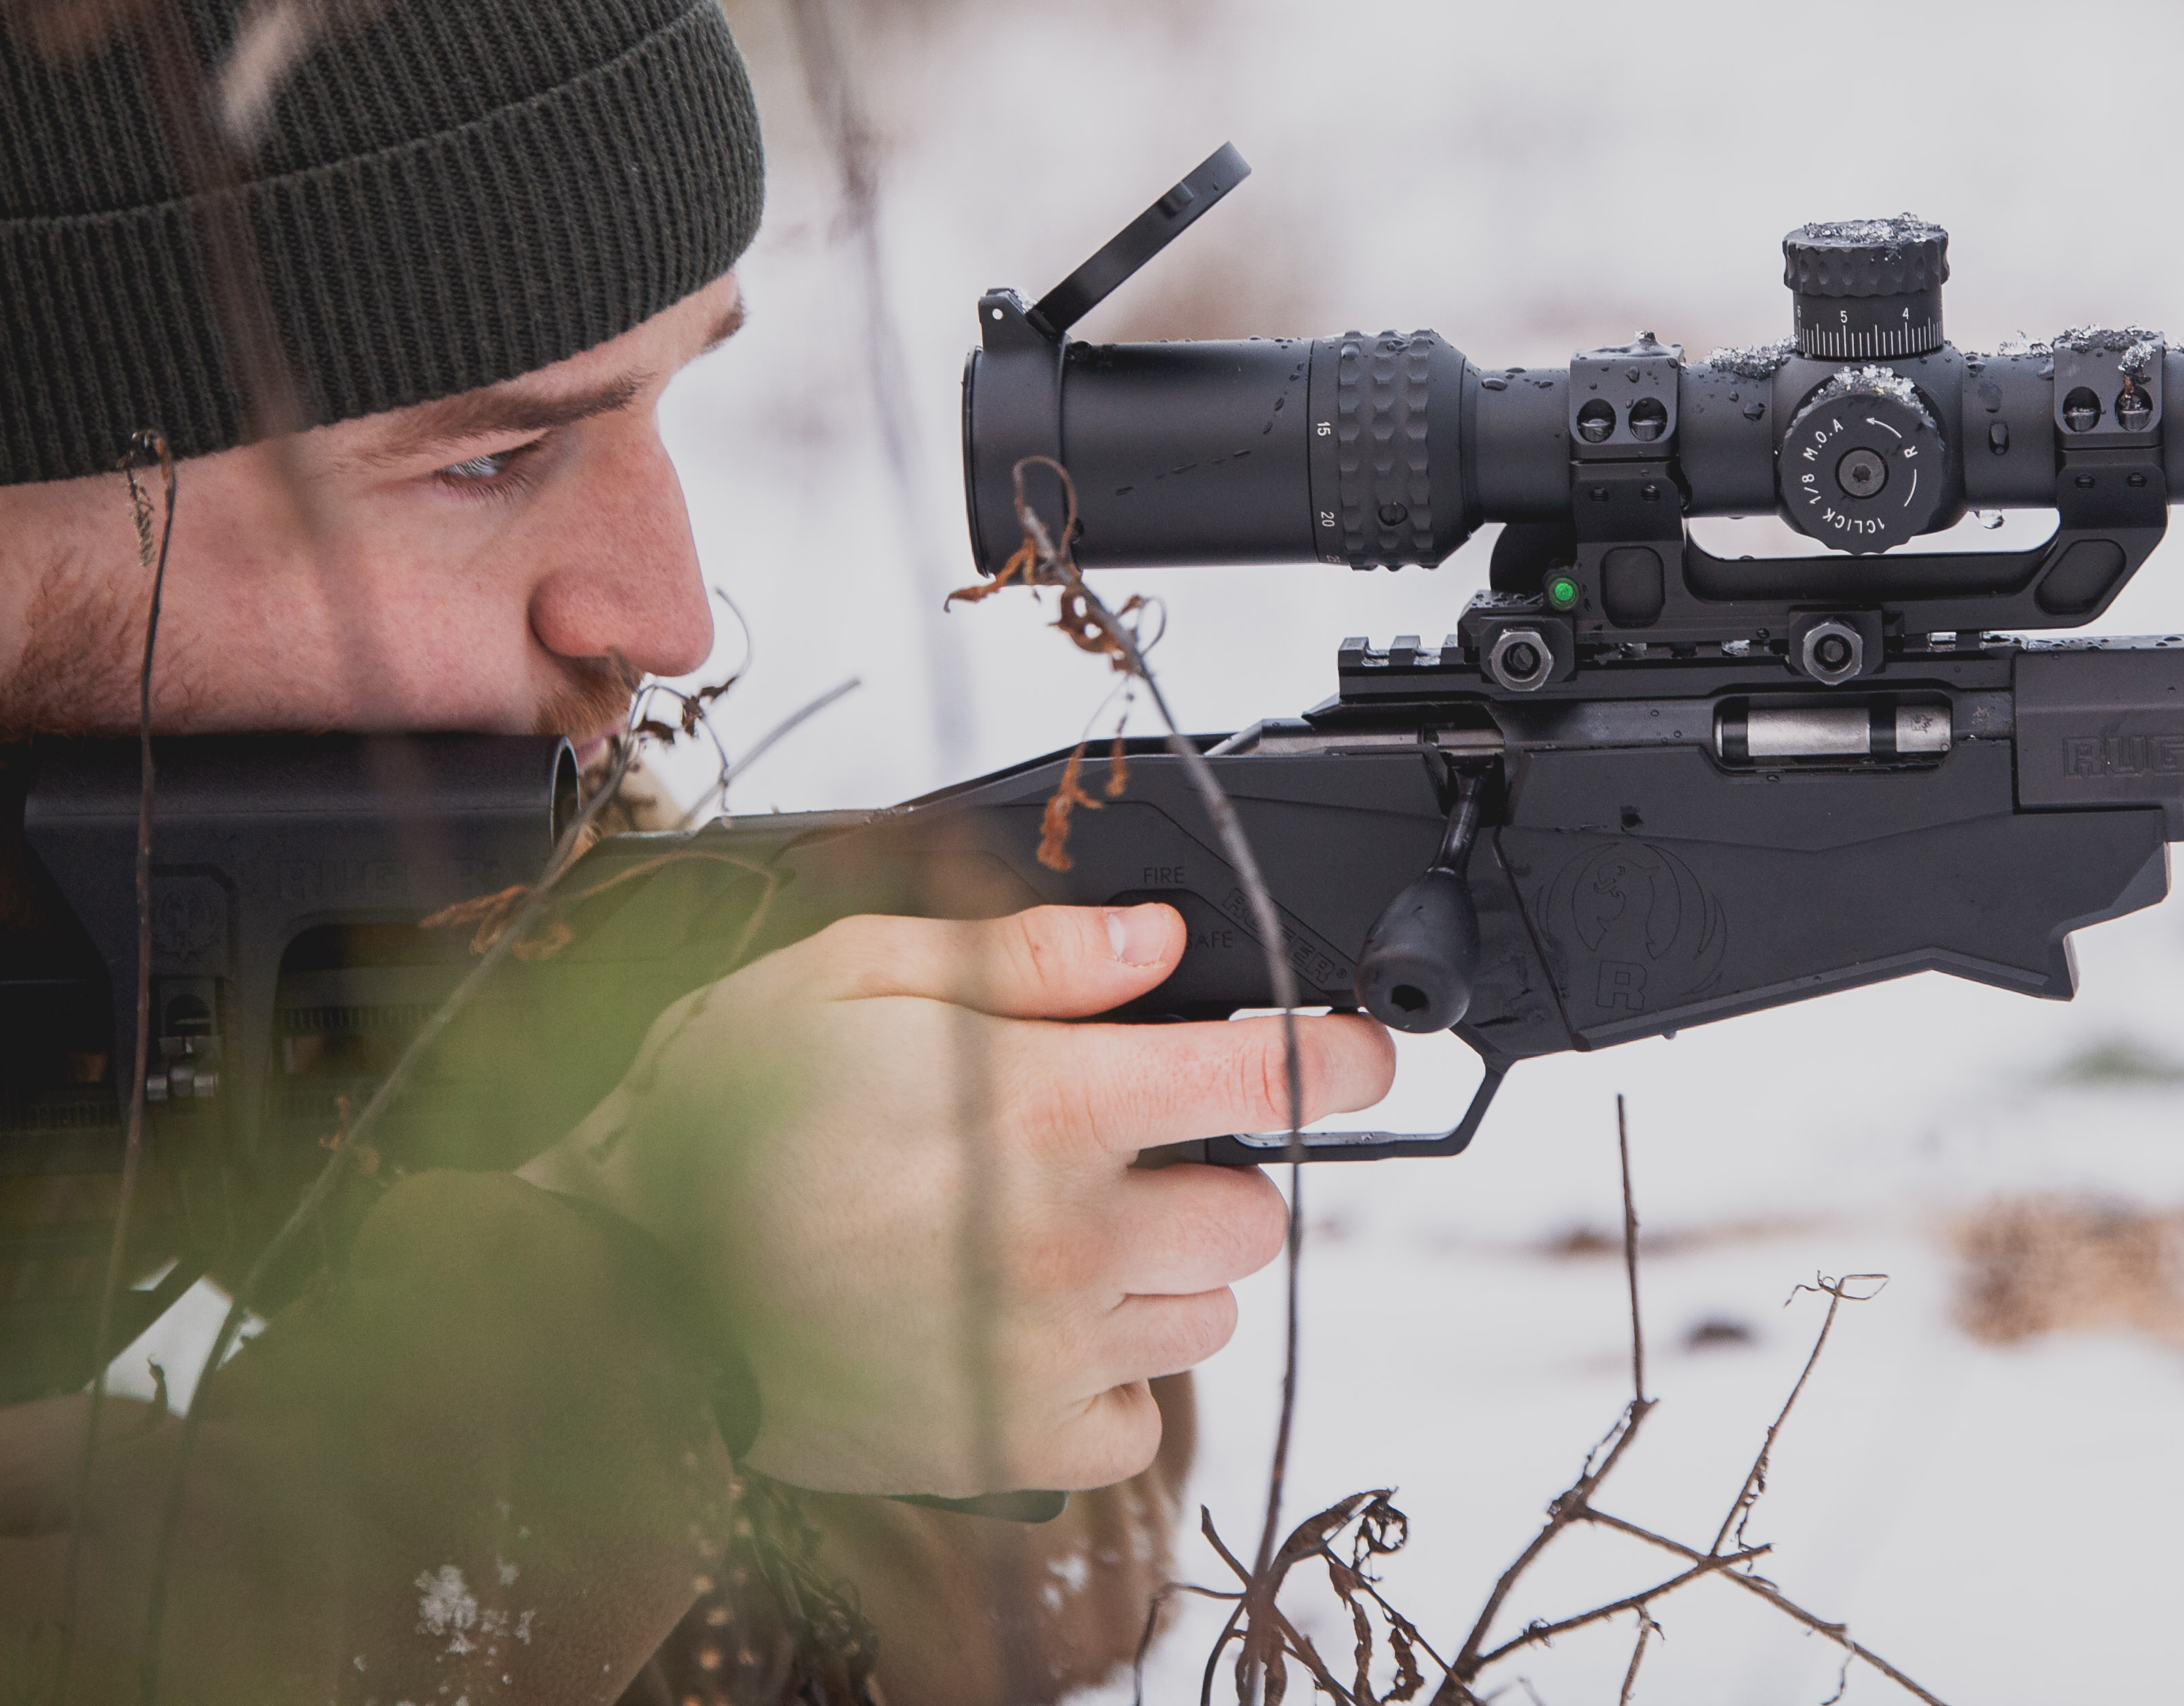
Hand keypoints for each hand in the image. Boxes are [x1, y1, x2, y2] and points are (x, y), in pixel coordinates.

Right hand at [520, 903, 1391, 1495]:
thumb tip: (1156, 940)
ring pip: (1209, 1308)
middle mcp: (1071, 1236)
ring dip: (1165, 1272)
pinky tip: (1032, 1328)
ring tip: (1056, 1241)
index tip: (1367, 1051)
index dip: (1342, 1054)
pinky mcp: (1014, 1447)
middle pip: (1256, 1207)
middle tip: (1120, 1154)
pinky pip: (1141, 1417)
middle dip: (1212, 1169)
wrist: (613, 1282)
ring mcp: (1050, 1352)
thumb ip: (1026, 955)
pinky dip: (1110, 1378)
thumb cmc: (721, 1118)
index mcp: (1048, 1107)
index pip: (1274, 1074)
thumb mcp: (855, 978)